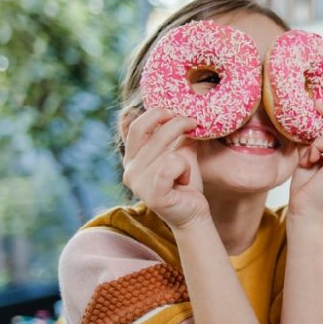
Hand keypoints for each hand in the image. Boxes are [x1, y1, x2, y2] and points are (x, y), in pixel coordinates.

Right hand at [121, 108, 208, 229]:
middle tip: (193, 123)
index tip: (174, 111)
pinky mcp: (152, 195)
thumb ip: (177, 134)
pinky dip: (185, 169)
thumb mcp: (181, 152)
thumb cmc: (185, 183)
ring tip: (184, 172)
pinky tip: (184, 181)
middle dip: (177, 123)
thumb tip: (185, 111)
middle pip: (152, 132)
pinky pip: (172, 165)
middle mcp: (130, 170)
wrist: (193, 212)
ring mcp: (138, 183)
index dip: (155, 113)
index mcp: (132, 158)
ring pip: (168, 152)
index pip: (136, 126)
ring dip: (185, 158)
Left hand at [287, 101, 322, 223]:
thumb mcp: (314, 159)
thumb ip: (322, 141)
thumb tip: (318, 114)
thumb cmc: (306, 191)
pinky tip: (311, 161)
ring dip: (318, 139)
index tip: (320, 105)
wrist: (304, 217)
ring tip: (309, 157)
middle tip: (315, 104)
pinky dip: (316, 145)